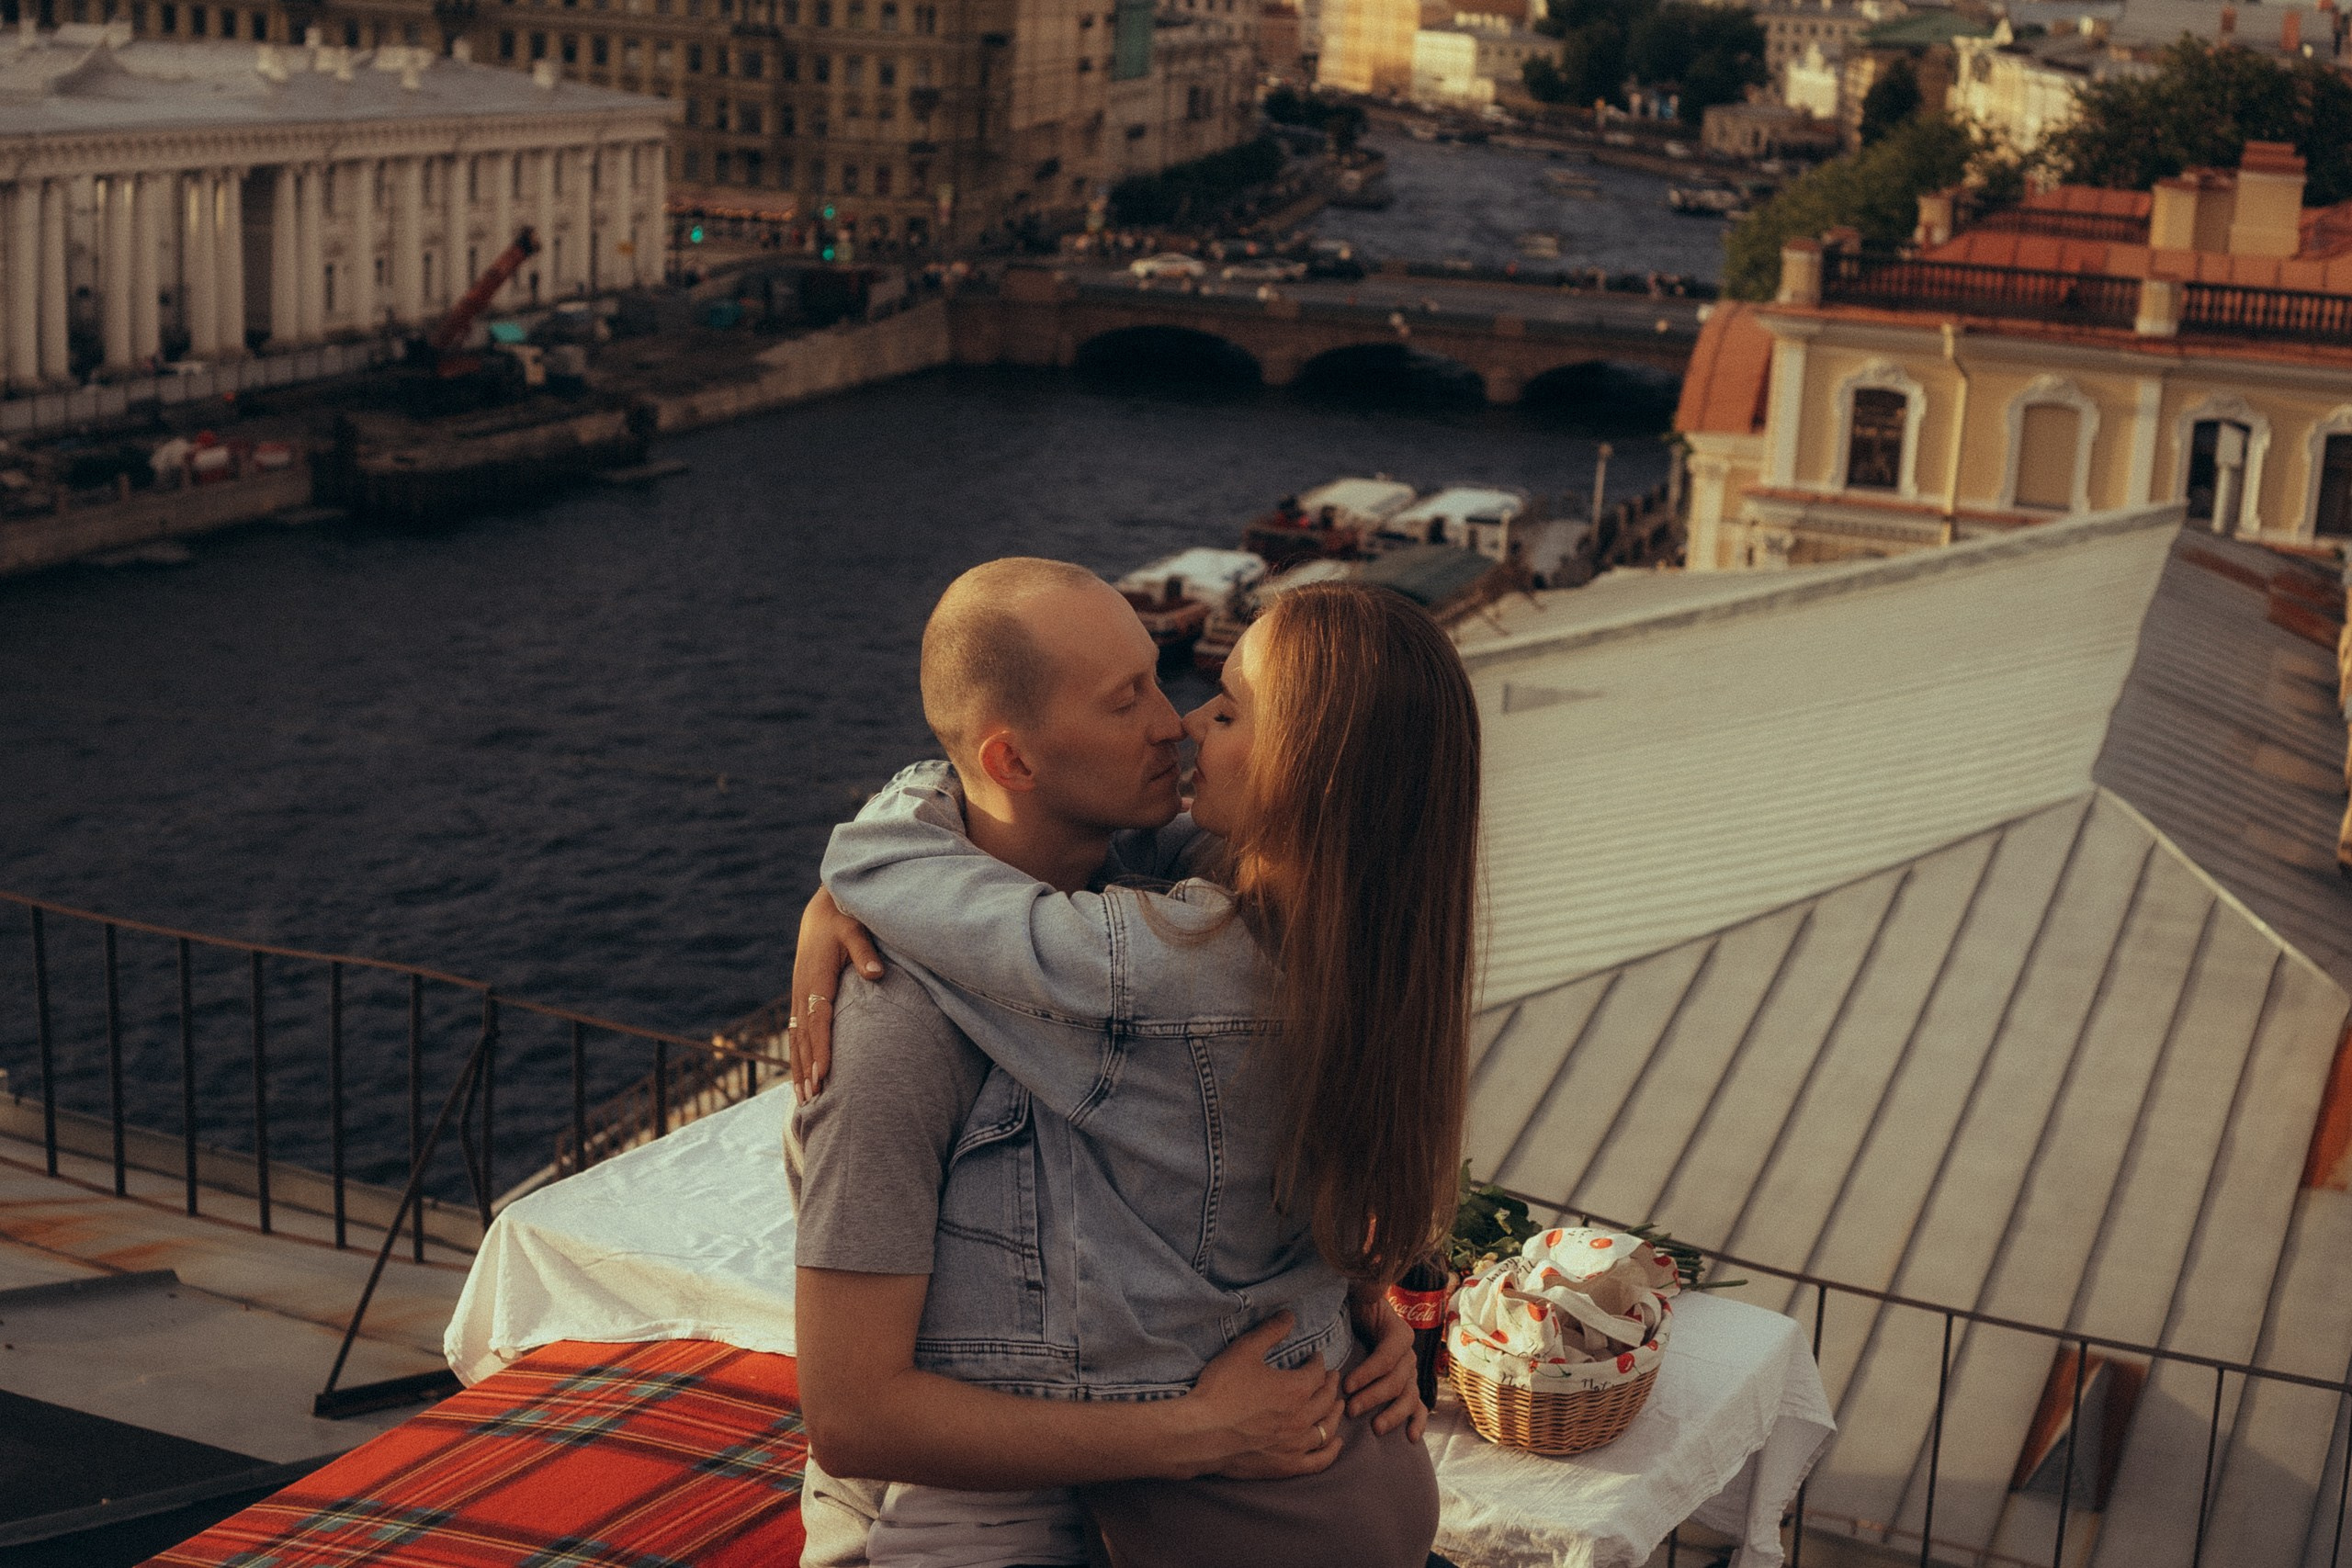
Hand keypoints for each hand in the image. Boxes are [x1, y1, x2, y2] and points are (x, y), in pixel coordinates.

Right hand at [790, 888, 883, 1101]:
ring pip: (796, 1039)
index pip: (818, 1021)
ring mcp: (799, 996)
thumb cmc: (843, 921)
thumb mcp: (855, 931)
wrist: (822, 912)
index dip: (821, 1049)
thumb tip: (876, 974)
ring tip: (804, 1099)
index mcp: (816, 979)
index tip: (824, 1074)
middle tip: (813, 1099)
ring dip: (799, 1069)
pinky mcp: (801, 998)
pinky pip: (796, 1032)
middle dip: (807, 1069)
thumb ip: (865, 953)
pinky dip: (798, 1056)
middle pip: (803, 1037)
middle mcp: (803, 991)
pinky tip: (801, 1076)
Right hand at [1181, 1313, 1343, 1480]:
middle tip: (1332, 1377)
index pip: (1317, 1372)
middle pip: (1327, 1399)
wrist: (1201, 1433)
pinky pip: (1318, 1461)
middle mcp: (1302, 1418)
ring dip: (1335, 1414)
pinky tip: (1335, 1443)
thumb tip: (1290, 1315)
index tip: (1316, 1357)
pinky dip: (1331, 1451)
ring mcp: (1296, 1445)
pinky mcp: (1286, 1466)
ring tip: (1337, 1405)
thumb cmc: (1221, 1390)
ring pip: (1327, 1428)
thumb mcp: (1244, 1351)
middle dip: (1331, 1385)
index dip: (1319, 1362)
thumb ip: (1270, 1331)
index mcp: (1296, 1389)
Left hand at [1344, 1285, 1427, 1439]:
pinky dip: (1417, 1422)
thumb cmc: (1352, 1305)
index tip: (1346, 1384)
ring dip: (1393, 1414)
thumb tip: (1372, 1279)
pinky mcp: (1406, 1387)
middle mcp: (1408, 1354)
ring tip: (1375, 1428)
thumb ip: (1367, 1283)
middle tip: (1350, 1409)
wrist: (1356, 1315)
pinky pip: (1418, 1406)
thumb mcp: (1358, 1291)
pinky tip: (1411, 1437)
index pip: (1389, 1355)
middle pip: (1397, 1380)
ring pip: (1408, 1397)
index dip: (1370, 1371)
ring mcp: (1409, 1373)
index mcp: (1398, 1332)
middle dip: (1374, 1396)